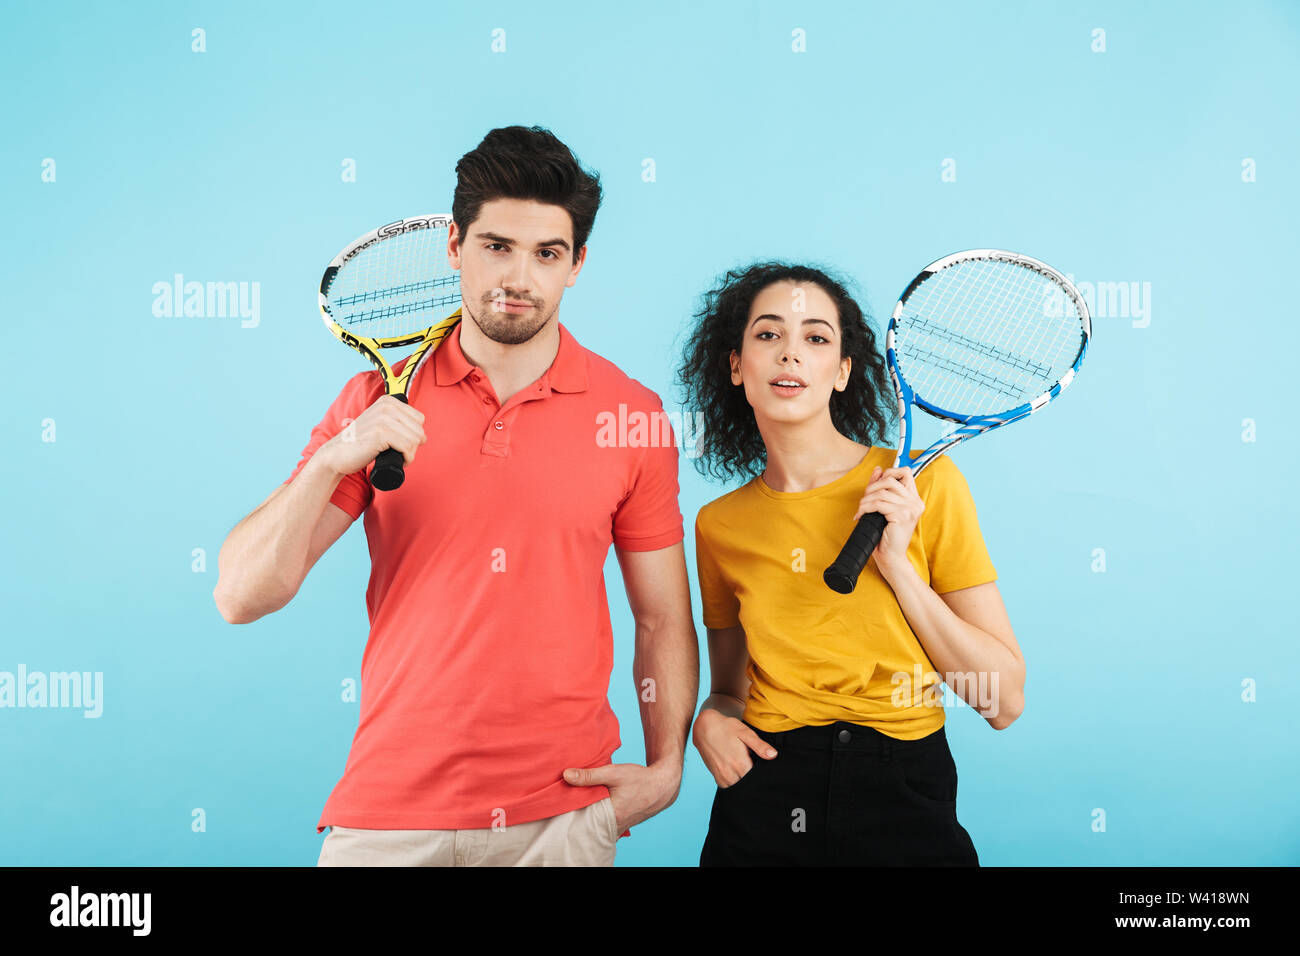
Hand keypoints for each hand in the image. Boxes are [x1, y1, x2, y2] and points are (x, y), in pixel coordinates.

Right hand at [317, 395, 426, 477]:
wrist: (337, 454)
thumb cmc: (360, 443)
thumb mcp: (379, 423)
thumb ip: (397, 420)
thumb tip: (422, 433)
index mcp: (388, 401)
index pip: (419, 419)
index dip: (414, 434)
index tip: (403, 442)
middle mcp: (386, 407)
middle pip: (419, 430)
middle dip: (414, 446)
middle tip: (400, 452)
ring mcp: (382, 419)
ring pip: (415, 440)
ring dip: (410, 454)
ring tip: (398, 456)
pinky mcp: (380, 434)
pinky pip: (407, 448)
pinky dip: (407, 458)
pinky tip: (398, 460)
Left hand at [562, 759, 680, 833]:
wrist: (661, 786)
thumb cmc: (639, 779)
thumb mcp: (614, 773)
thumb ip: (590, 775)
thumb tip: (566, 775)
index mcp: (611, 816)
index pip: (582, 819)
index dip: (569, 811)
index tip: (559, 804)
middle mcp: (614, 827)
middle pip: (588, 825)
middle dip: (576, 816)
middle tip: (564, 805)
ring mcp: (618, 829)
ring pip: (595, 826)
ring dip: (586, 817)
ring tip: (576, 805)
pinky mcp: (620, 826)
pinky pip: (602, 826)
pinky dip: (596, 819)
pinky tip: (590, 809)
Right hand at [691, 708, 776, 787]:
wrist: (704, 727)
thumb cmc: (726, 728)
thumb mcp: (745, 732)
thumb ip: (760, 746)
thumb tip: (773, 755)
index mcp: (740, 764)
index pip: (757, 779)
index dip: (762, 775)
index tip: (762, 766)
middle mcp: (730, 774)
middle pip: (748, 785)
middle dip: (753, 778)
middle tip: (753, 764)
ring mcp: (722, 777)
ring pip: (738, 788)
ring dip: (743, 780)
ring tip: (744, 767)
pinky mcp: (716, 777)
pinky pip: (729, 786)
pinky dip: (735, 782)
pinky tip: (737, 770)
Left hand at [851, 465, 923, 577]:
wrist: (891, 557)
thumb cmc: (886, 534)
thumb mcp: (884, 508)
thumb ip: (881, 488)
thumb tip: (878, 469)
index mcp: (914, 499)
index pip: (906, 473)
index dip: (889, 472)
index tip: (876, 483)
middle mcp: (915, 502)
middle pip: (891, 480)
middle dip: (872, 487)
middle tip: (864, 500)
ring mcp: (910, 509)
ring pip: (882, 493)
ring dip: (866, 500)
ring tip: (861, 509)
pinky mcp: (902, 516)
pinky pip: (878, 504)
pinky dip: (865, 508)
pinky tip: (861, 515)